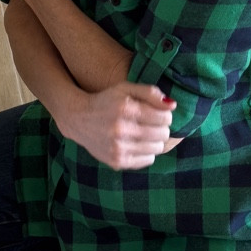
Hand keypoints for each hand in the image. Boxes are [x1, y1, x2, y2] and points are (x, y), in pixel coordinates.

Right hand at [59, 82, 176, 169]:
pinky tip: (136, 144)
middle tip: (150, 123)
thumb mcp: (125, 89)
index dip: (164, 114)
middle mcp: (121, 130)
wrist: (78, 118)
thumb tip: (172, 105)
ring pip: (157, 148)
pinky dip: (146, 152)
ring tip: (143, 133)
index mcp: (125, 109)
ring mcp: (118, 148)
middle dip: (161, 127)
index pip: (164, 117)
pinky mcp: (117, 161)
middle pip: (163, 134)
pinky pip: (148, 160)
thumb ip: (150, 92)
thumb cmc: (106, 101)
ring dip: (154, 140)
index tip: (156, 113)